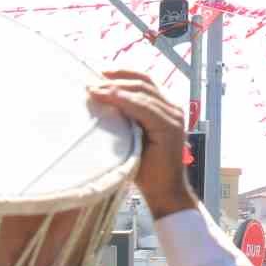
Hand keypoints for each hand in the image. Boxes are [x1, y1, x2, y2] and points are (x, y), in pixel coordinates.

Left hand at [88, 70, 201, 219]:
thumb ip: (124, 120)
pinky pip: (144, 108)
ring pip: (142, 92)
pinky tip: (106, 97)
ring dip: (115, 88)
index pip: (143, 81)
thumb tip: (97, 106)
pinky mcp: (170, 127)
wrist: (163, 193)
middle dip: (115, 77)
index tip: (97, 72)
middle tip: (90, 77)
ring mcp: (174, 116)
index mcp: (164, 108)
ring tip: (93, 88)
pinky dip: (123, 100)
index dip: (122, 73)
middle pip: (143, 82)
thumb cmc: (144, 170)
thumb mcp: (130, 138)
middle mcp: (173, 108)